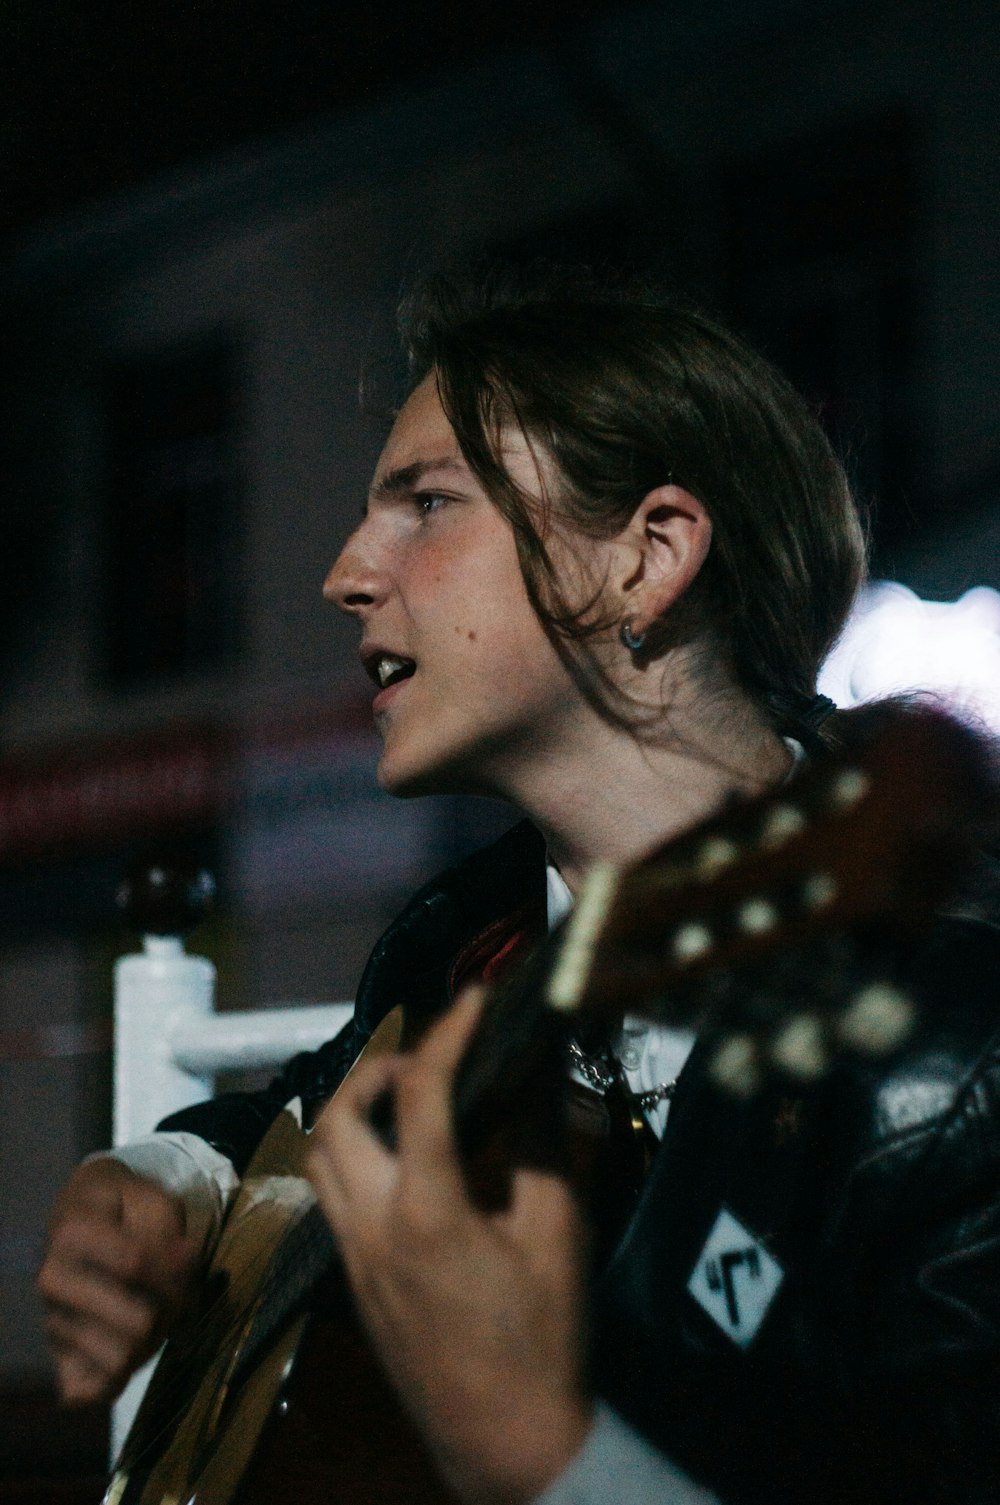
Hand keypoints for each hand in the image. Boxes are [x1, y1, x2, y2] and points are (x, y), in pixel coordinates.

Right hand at [37, 1157, 200, 1405]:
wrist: (88, 1218)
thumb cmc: (126, 1209)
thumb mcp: (154, 1201)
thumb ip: (170, 1233)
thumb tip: (186, 1263)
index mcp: (71, 1235)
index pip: (136, 1265)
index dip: (177, 1266)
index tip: (188, 1255)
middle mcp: (53, 1282)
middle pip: (139, 1323)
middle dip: (172, 1309)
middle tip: (177, 1292)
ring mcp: (53, 1323)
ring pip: (124, 1359)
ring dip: (155, 1342)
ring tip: (157, 1313)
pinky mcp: (59, 1357)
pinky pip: (87, 1393)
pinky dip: (118, 1379)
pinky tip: (132, 1349)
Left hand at [306, 989, 592, 1504]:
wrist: (505, 1444)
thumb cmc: (542, 1342)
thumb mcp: (558, 1235)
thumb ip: (546, 1145)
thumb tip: (545, 1071)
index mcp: (427, 1208)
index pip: (421, 1091)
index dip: (449, 1031)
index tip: (476, 1000)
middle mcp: (372, 1226)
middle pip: (335, 1117)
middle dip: (373, 1069)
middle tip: (425, 1058)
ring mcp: (354, 1258)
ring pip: (318, 1159)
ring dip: (350, 1114)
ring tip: (404, 1101)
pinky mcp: (353, 1285)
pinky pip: (330, 1199)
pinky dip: (352, 1158)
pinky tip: (402, 1162)